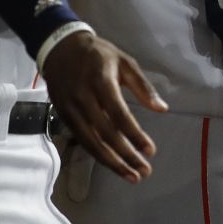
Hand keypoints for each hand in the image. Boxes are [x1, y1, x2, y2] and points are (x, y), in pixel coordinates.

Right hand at [43, 30, 167, 180]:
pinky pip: (81, 140)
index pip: (118, 114)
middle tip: (144, 172)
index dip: (134, 135)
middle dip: (126, 155)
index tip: (150, 150)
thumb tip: (162, 109)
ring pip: (90, 142)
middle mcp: (83, 98)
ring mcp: (69, 108)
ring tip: (131, 176)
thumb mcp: (125, 62)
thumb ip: (143, 86)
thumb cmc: (99, 54)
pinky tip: (112, 164)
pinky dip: (97, 154)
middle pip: (105, 133)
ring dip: (111, 162)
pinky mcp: (62, 115)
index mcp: (100, 81)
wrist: (60, 48)